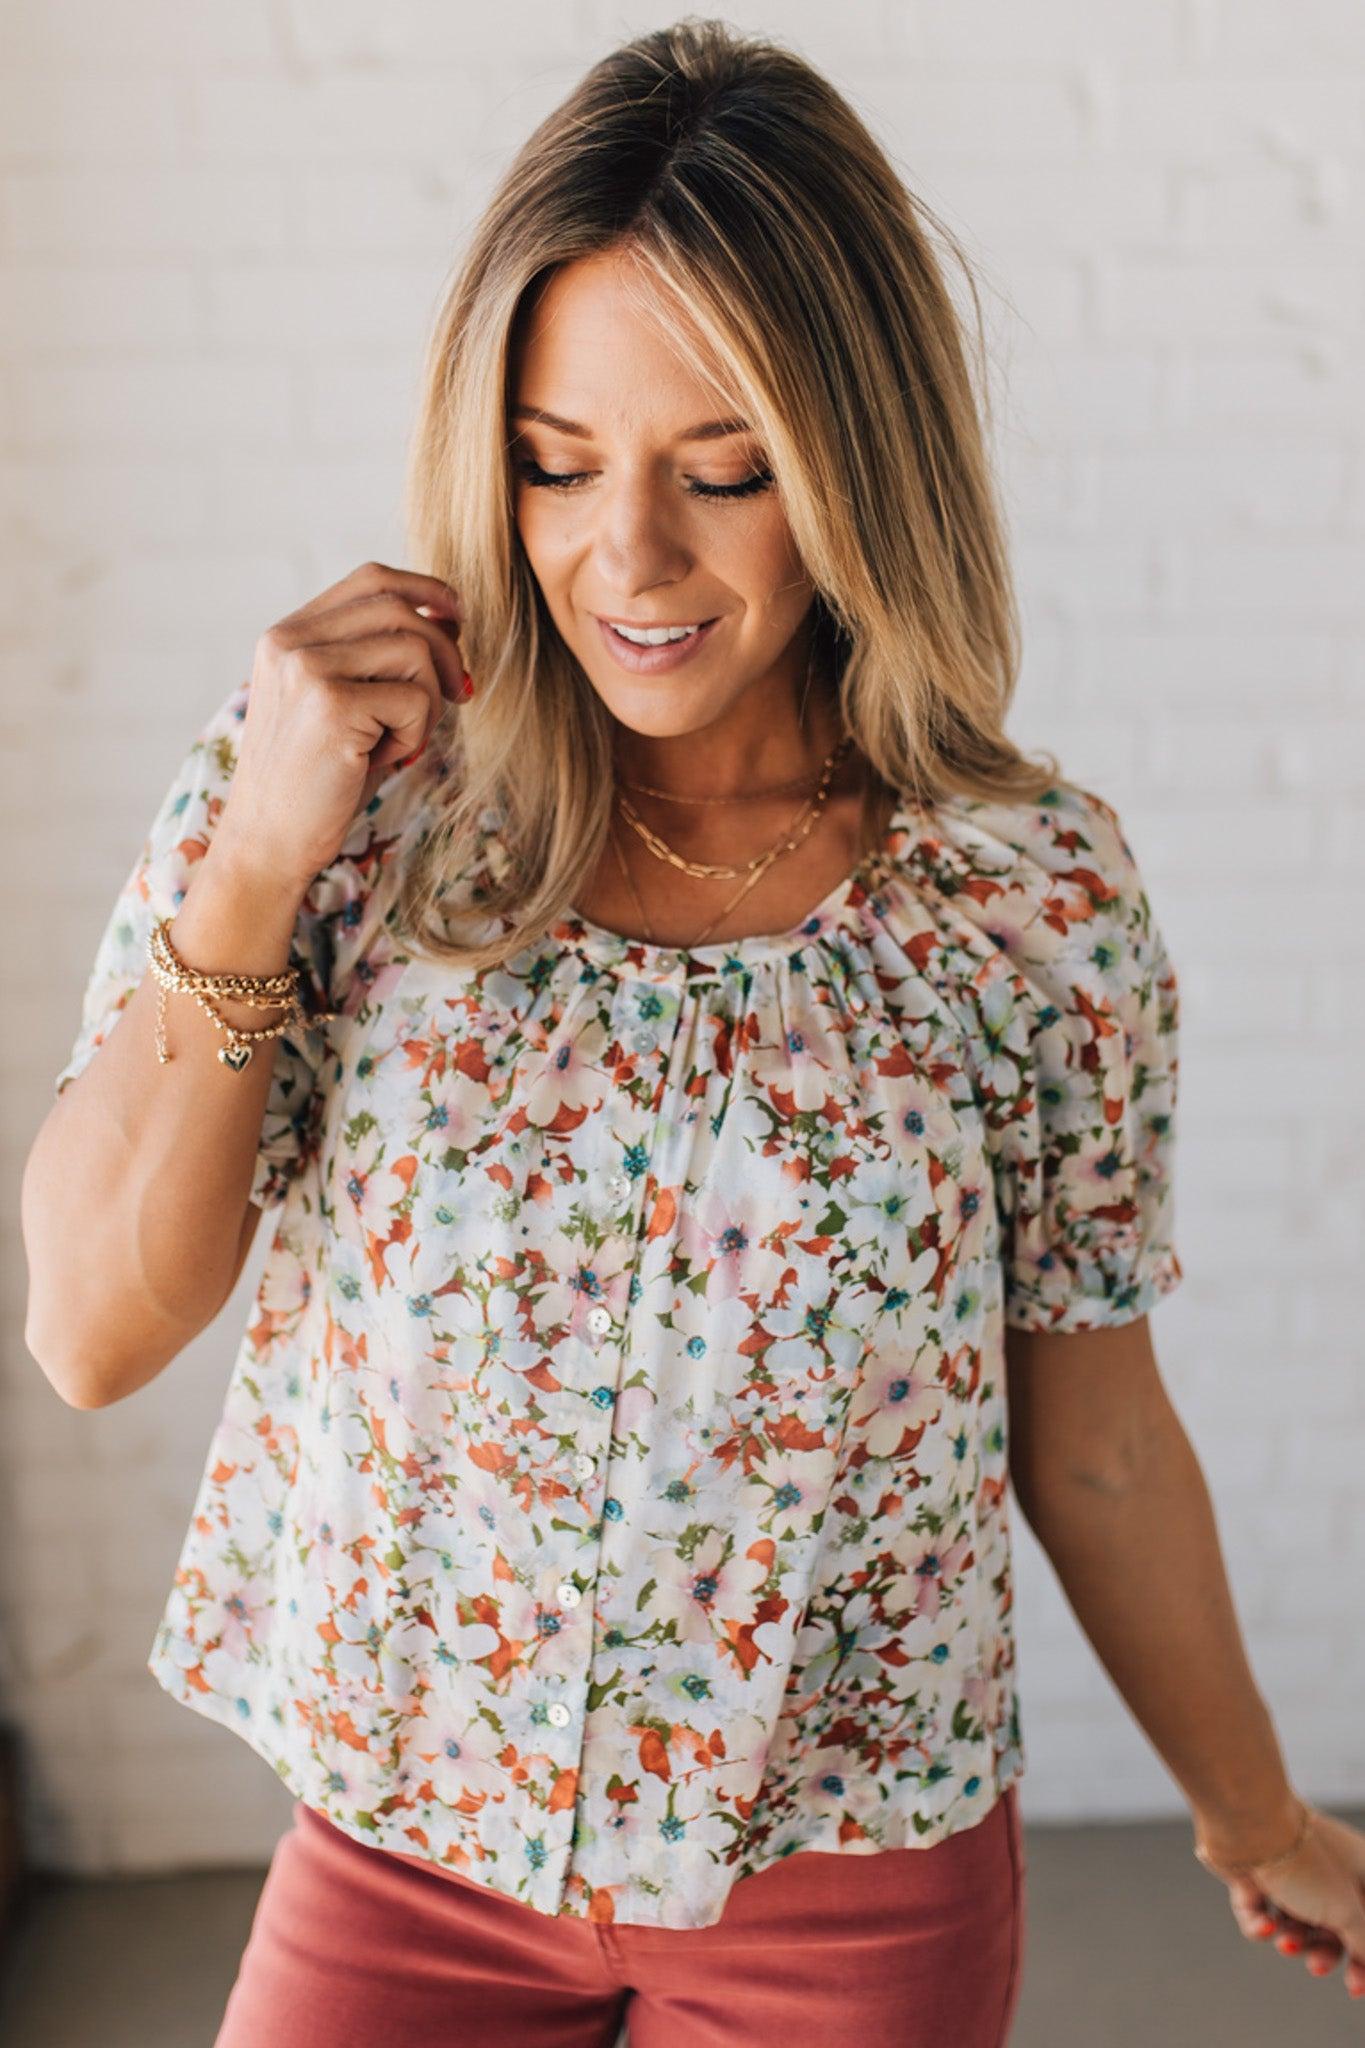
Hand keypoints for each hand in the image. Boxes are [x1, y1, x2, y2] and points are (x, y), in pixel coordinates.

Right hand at [216, 559, 468, 893]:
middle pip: (398, 608)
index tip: (457, 619)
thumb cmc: (316, 781)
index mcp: (287, 635)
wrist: (269, 843)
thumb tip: (449, 620)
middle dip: (444, 649)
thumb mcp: (343, 705)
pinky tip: (387, 758)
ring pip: (414, 648)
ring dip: (427, 699)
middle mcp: (290, 642)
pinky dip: (418, 732)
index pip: (370, 580)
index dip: (425, 591)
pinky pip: (416, 698)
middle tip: (457, 693)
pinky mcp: (332, 706)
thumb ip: (379, 660)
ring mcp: (307, 669)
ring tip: (399, 739)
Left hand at [1197, 1806, 1364, 2002]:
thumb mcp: (1347, 1912)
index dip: (1363, 1958)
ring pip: (1292, 1922)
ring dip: (1291, 1940)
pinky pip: (1258, 1911)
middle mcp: (1322, 1869)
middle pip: (1329, 1925)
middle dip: (1323, 1953)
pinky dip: (1260, 1925)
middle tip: (1315, 1968)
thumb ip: (1364, 1943)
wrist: (1248, 1827)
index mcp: (1355, 1869)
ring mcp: (1286, 1870)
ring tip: (1284, 1942)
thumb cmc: (1304, 1863)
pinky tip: (1264, 1926)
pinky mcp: (1252, 1874)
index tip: (1356, 1987)